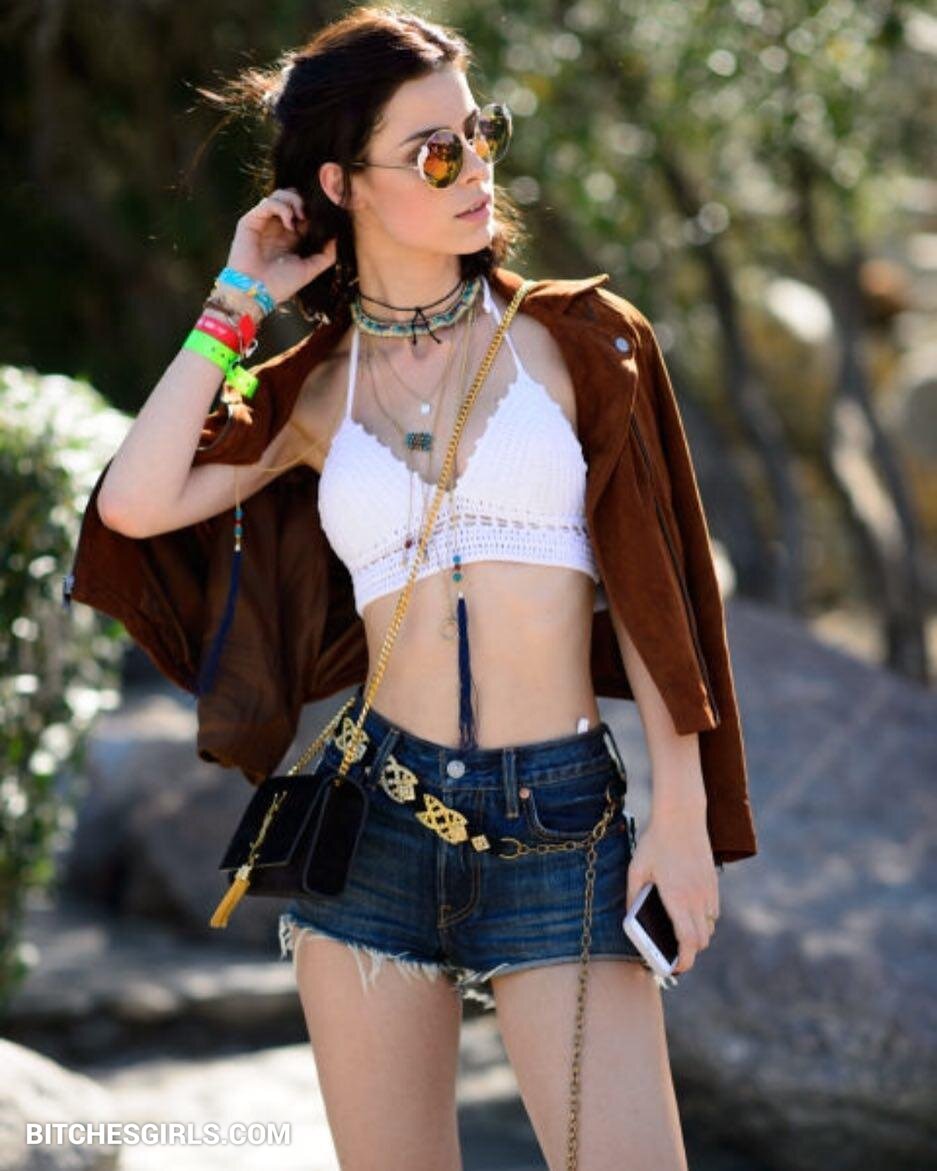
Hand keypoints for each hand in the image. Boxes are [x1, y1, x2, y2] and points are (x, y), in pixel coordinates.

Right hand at [225, 187, 337, 306]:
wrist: (257, 291)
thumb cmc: (280, 284)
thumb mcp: (310, 270)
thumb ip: (326, 255)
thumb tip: (337, 237)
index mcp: (291, 237)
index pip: (304, 212)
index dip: (313, 211)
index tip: (323, 218)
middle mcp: (277, 227)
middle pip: (292, 198)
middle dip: (304, 201)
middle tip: (310, 215)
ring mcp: (264, 223)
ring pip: (280, 195)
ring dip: (294, 201)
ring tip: (301, 217)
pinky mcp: (251, 221)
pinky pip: (267, 202)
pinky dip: (282, 207)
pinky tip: (289, 222)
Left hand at [626, 799, 719, 974]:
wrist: (682, 817)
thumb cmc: (656, 843)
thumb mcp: (636, 869)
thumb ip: (633, 896)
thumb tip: (631, 918)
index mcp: (677, 899)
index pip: (688, 942)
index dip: (685, 961)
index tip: (676, 968)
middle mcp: (697, 898)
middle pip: (701, 940)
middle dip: (689, 951)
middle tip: (672, 953)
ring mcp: (708, 891)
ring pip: (709, 926)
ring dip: (697, 934)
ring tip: (678, 932)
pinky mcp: (713, 882)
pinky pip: (712, 911)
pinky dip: (703, 918)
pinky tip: (687, 911)